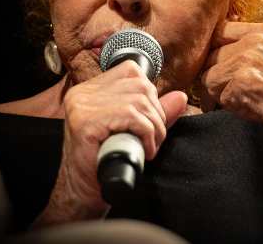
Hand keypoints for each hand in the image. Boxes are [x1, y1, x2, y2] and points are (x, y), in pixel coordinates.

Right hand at [36, 60, 186, 224]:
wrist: (81, 191)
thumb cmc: (104, 161)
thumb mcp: (133, 130)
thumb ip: (153, 112)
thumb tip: (180, 97)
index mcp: (89, 89)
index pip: (131, 71)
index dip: (150, 94)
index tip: (150, 119)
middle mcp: (82, 93)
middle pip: (139, 85)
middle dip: (156, 112)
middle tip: (154, 138)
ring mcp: (82, 106)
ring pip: (139, 100)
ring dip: (154, 126)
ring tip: (150, 145)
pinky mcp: (86, 122)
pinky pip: (132, 116)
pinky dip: (147, 133)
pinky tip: (145, 150)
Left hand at [200, 20, 262, 143]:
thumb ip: (253, 49)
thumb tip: (217, 56)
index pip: (222, 31)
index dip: (216, 53)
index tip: (222, 69)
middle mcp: (257, 39)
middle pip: (211, 55)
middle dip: (216, 76)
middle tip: (234, 92)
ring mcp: (249, 58)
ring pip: (209, 76)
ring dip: (221, 93)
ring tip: (246, 100)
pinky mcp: (243, 80)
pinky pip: (217, 95)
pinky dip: (230, 106)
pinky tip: (252, 107)